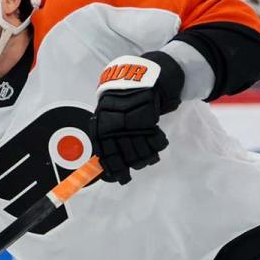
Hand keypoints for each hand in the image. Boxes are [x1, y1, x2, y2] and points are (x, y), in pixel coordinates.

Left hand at [93, 53, 181, 184]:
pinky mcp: (148, 118)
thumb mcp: (106, 117)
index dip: (114, 170)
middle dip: (133, 165)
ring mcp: (131, 123)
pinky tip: (157, 142)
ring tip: (149, 156)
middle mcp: (114, 127)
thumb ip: (105, 139)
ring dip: (147, 157)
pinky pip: (155, 141)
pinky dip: (158, 144)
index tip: (120, 178)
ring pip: (141, 151)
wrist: (138, 81)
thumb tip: (105, 166)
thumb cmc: (119, 102)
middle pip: (126, 157)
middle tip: (139, 165)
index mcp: (101, 128)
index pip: (106, 156)